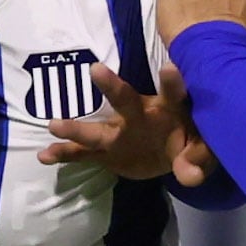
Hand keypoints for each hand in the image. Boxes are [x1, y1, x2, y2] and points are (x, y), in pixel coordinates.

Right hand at [38, 62, 219, 186]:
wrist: (170, 154)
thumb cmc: (190, 140)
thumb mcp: (201, 151)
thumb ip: (197, 160)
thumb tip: (192, 176)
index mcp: (166, 109)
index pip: (171, 93)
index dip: (171, 82)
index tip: (169, 69)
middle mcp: (138, 115)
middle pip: (124, 100)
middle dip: (111, 87)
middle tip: (96, 71)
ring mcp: (118, 133)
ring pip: (95, 130)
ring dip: (76, 127)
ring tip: (53, 124)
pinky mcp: (106, 152)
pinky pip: (82, 154)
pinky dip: (64, 155)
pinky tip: (44, 156)